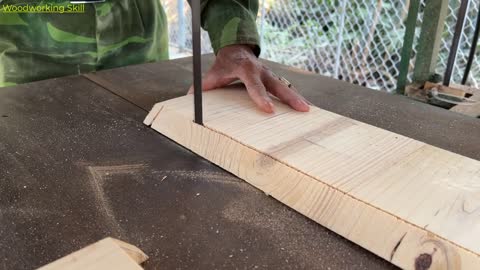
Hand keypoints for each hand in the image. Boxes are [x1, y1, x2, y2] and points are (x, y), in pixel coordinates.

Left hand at [188, 44, 309, 112]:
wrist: (235, 49)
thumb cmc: (224, 64)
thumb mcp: (212, 74)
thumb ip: (201, 87)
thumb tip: (187, 100)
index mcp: (245, 69)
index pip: (254, 84)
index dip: (261, 97)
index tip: (269, 110)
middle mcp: (260, 71)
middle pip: (277, 84)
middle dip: (290, 97)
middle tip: (301, 109)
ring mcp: (269, 74)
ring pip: (285, 86)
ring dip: (297, 98)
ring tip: (308, 111)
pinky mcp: (273, 78)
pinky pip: (285, 88)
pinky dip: (295, 98)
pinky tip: (304, 108)